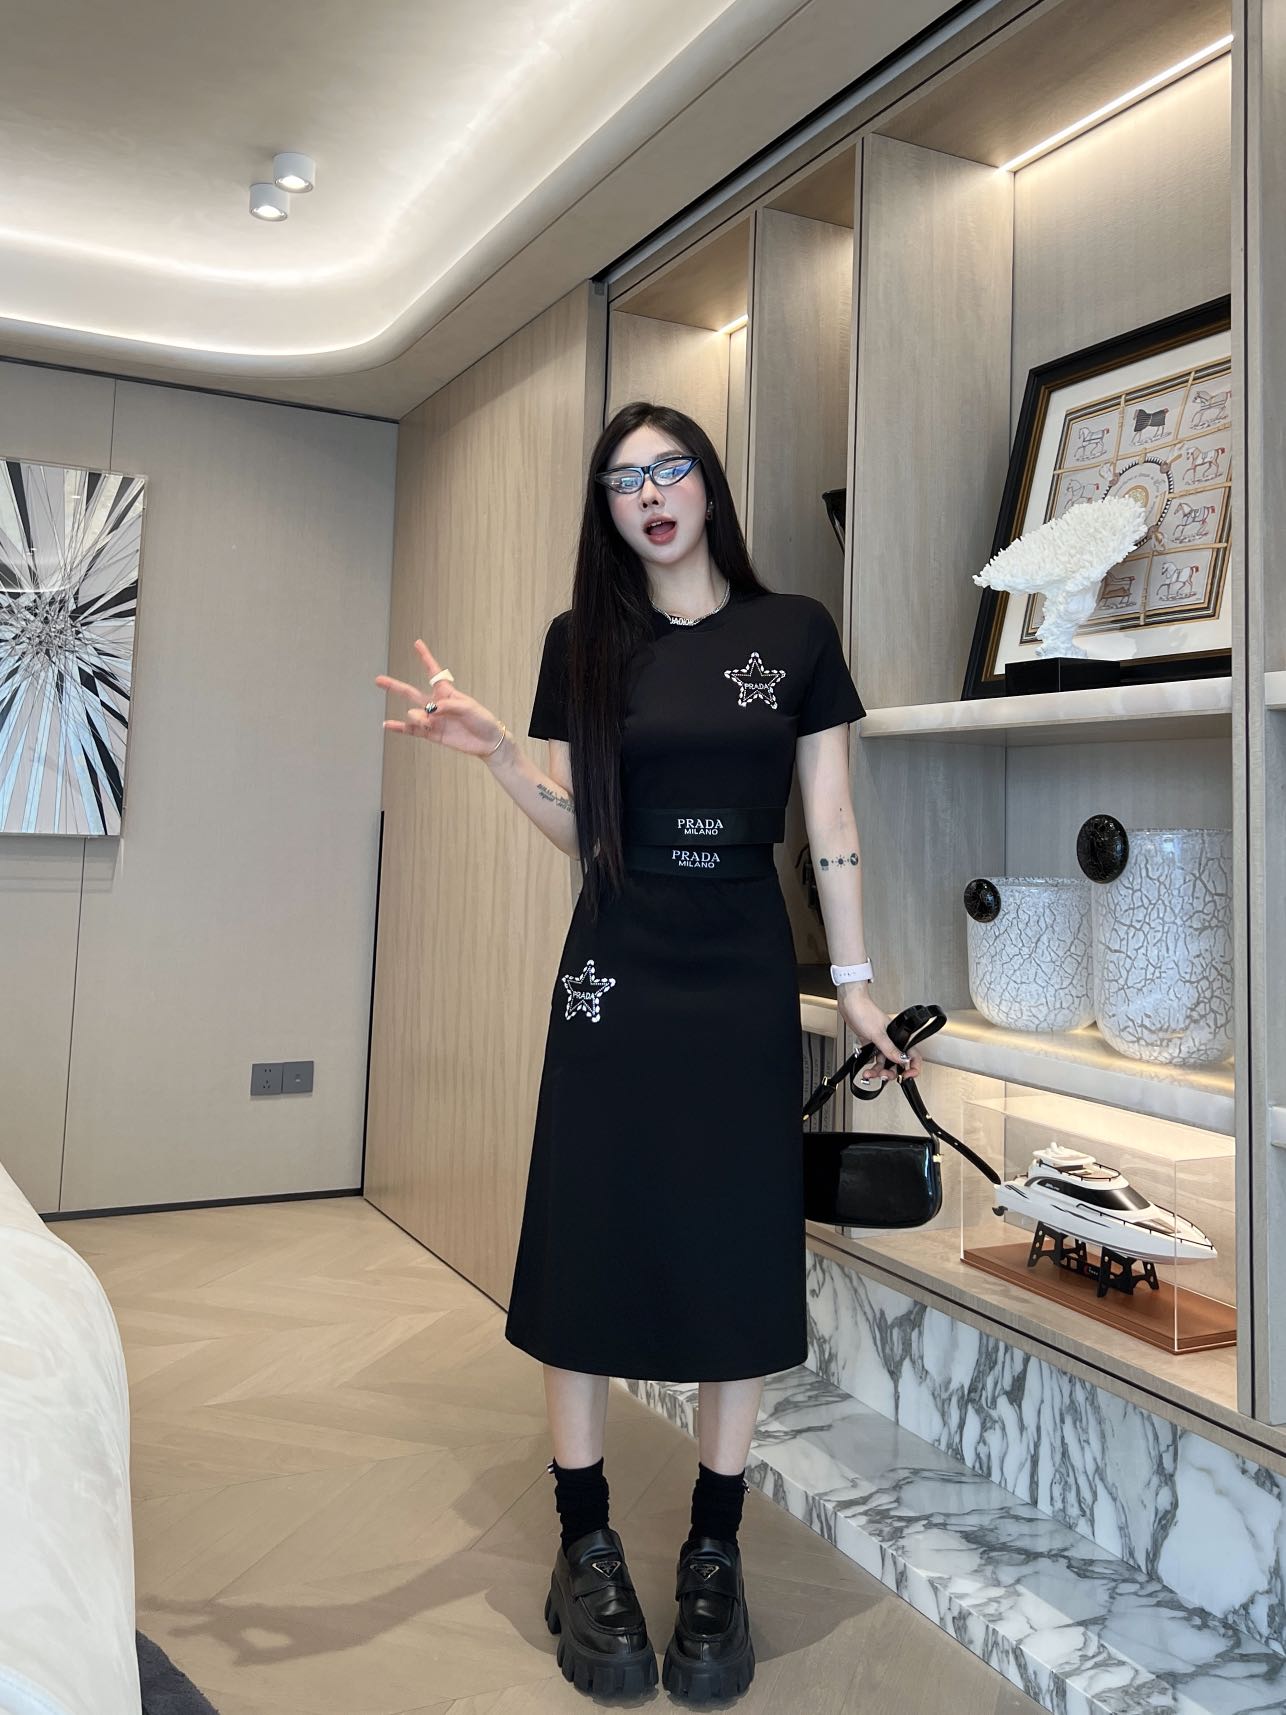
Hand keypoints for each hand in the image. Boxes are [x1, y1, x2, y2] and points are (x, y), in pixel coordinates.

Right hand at [375, 639, 505, 758]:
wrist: (488, 742)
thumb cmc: (482, 720)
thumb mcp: (469, 708)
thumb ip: (448, 706)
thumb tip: (430, 711)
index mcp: (447, 693)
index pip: (434, 673)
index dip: (425, 658)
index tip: (417, 643)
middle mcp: (436, 705)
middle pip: (411, 693)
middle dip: (395, 686)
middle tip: (378, 680)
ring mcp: (433, 720)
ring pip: (414, 715)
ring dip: (417, 718)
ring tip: (427, 723)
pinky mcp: (432, 734)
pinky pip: (412, 730)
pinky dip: (399, 728)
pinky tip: (388, 725)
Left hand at [836, 986, 923, 1087]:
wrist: (850, 1005)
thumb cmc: (865, 1011)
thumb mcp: (878, 1034)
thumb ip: (889, 1049)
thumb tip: (902, 1060)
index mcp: (899, 1037)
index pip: (912, 1055)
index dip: (913, 1067)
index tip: (907, 1076)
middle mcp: (891, 1041)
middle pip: (896, 1063)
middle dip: (890, 1072)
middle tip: (883, 1076)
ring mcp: (881, 1043)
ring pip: (884, 1063)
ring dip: (877, 1071)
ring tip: (869, 1074)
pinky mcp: (871, 1044)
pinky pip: (874, 1060)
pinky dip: (870, 1066)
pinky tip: (866, 1069)